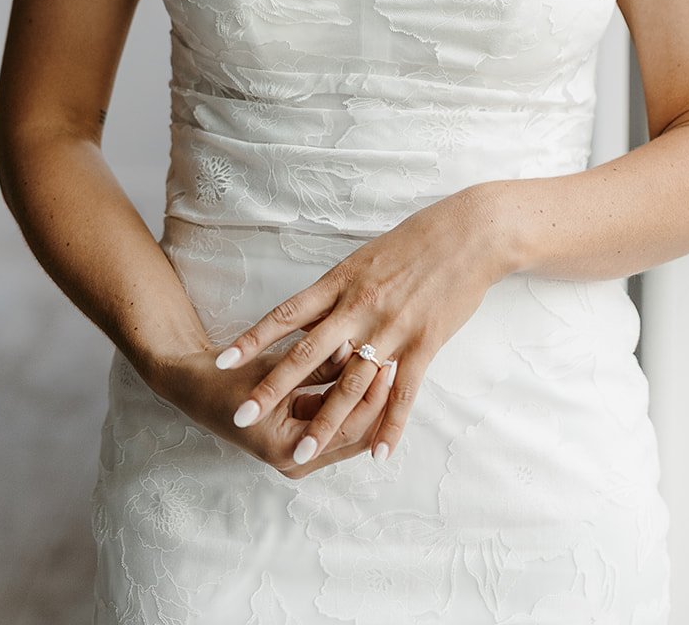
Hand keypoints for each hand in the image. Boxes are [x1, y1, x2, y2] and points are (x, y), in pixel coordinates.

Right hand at [142, 335, 391, 478]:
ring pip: (348, 427)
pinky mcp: (300, 434)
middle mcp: (298, 461)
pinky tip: (369, 368)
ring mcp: (300, 452)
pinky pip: (334, 418)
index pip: (349, 430)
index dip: (371, 397)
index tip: (389, 362)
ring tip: (391, 362)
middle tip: (399, 362)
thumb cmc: (228, 378)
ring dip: (367, 398)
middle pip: (354, 434)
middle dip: (378, 400)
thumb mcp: (274, 369)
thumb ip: (317, 364)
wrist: (195, 385)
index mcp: (289, 452)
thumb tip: (359, 349)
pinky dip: (350, 397)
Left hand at [212, 187, 503, 466]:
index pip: (286, 314)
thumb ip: (335, 293)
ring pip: (351, 385)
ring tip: (300, 454)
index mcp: (341, 283)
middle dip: (272, 388)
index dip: (253, 338)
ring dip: (325, 423)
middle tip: (242, 416)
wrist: (467, 234)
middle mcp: (359, 308)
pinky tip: (378, 455)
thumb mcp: (364, 260)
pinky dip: (391, 426)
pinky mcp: (424, 344)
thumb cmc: (415, 241)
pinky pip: (403, 393)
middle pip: (308, 354)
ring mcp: (391, 329)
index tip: (221, 361)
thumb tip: (306, 319)